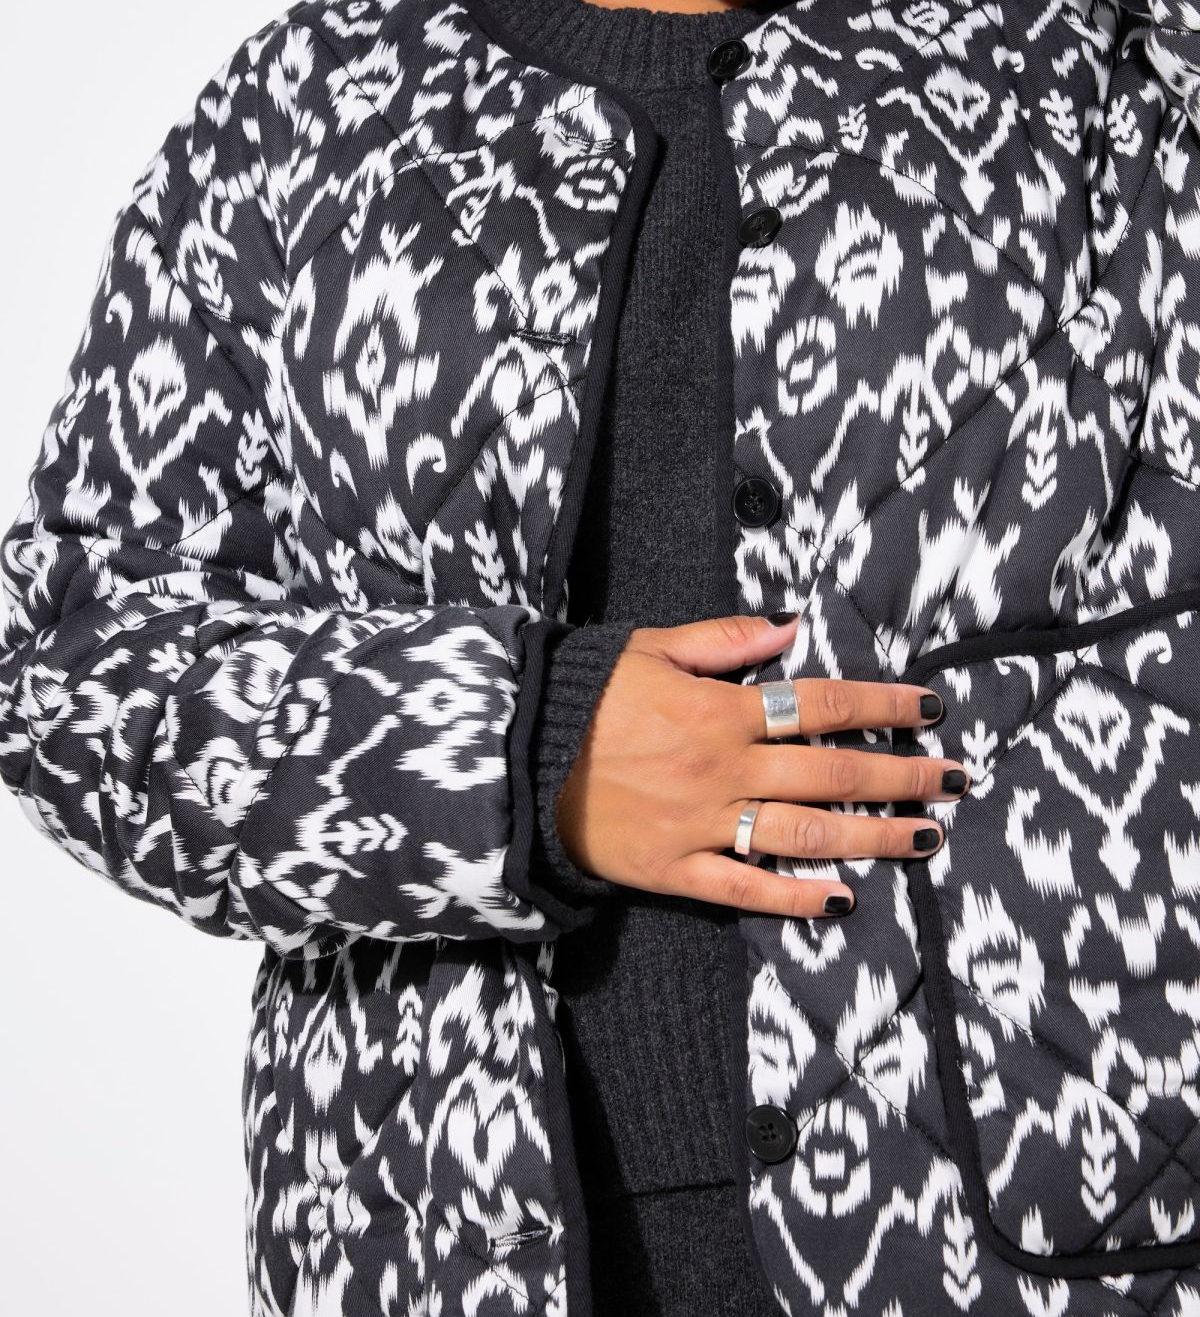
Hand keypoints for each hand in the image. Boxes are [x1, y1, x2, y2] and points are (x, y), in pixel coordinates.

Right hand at [554, 612, 968, 919]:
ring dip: (872, 838)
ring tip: (924, 838)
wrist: (513, 759)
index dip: (884, 706)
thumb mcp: (649, 645)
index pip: (825, 704)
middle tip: (956, 780)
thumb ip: (724, 637)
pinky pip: (747, 889)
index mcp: (723, 708)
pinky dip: (796, 897)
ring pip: (806, 834)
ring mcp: (705, 823)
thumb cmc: (583, 695)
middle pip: (834, 773)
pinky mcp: (676, 870)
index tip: (931, 710)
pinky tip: (842, 898)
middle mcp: (726, 767)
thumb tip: (791, 625)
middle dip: (902, 776)